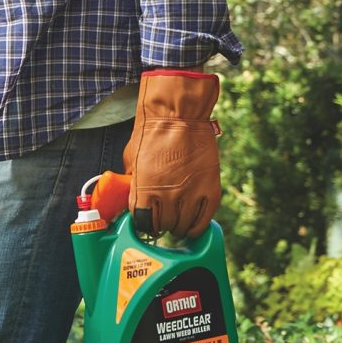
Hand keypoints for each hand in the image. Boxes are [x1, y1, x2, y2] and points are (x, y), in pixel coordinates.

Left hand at [124, 70, 219, 238]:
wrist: (178, 114)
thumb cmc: (151, 132)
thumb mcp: (131, 160)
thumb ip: (134, 183)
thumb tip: (135, 199)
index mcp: (143, 190)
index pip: (143, 224)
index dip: (145, 224)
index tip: (147, 222)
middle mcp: (166, 196)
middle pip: (164, 227)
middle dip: (162, 226)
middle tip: (164, 220)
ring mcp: (190, 194)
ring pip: (184, 227)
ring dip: (180, 227)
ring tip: (178, 222)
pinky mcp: (210, 190)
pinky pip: (204, 220)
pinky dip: (198, 227)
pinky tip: (193, 226)